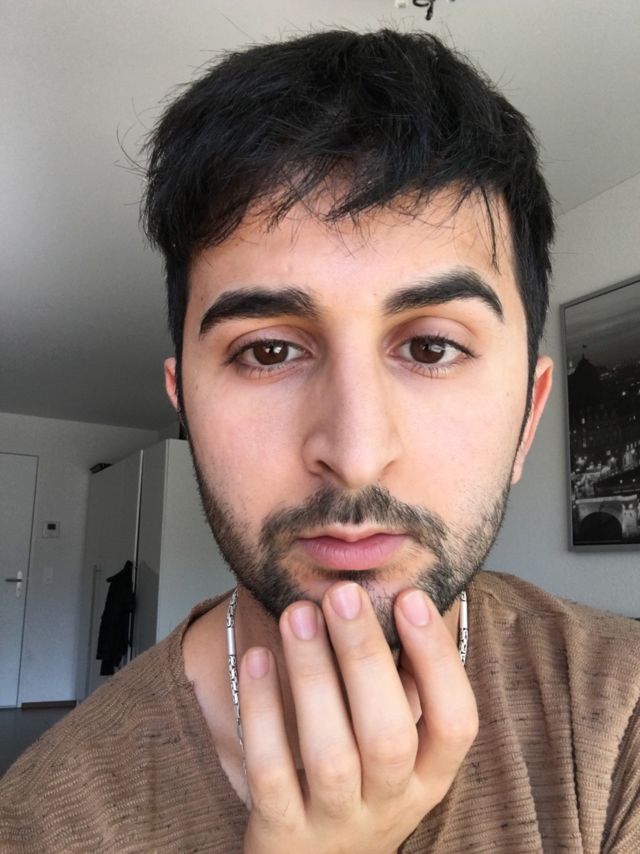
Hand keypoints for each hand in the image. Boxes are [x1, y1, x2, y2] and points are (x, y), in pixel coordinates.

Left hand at [239, 582, 477, 853]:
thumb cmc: (364, 780)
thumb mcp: (400, 744)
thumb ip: (403, 683)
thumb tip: (401, 594)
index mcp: (430, 774)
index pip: (456, 722)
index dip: (437, 660)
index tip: (410, 597)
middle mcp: (391, 801)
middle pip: (388, 736)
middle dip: (364, 658)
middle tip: (343, 595)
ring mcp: (336, 821)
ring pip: (330, 756)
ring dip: (314, 677)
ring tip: (298, 614)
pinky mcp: (282, 830)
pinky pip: (271, 772)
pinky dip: (264, 713)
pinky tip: (258, 658)